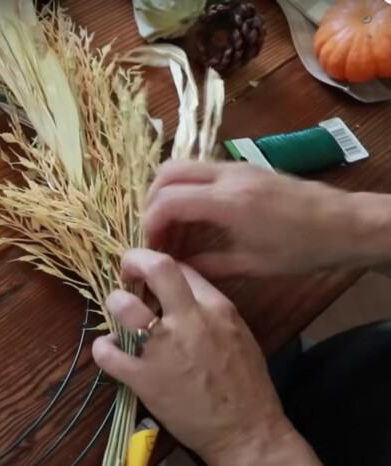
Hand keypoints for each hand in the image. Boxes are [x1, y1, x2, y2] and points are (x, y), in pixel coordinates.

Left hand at [92, 249, 292, 465]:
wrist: (246, 431)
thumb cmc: (246, 386)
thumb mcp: (238, 335)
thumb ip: (211, 312)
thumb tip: (181, 295)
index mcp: (217, 308)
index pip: (181, 267)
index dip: (160, 266)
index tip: (150, 275)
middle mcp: (189, 321)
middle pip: (156, 268)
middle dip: (133, 261)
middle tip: (125, 271)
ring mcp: (164, 349)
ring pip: (123, 306)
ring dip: (114, 304)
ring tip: (116, 314)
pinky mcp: (144, 378)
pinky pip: (107, 353)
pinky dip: (102, 349)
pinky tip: (109, 350)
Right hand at [144, 160, 372, 276]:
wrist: (347, 224)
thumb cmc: (302, 249)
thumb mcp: (251, 265)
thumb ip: (207, 264)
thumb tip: (175, 267)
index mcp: (228, 201)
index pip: (167, 201)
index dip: (150, 224)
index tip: (150, 247)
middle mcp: (227, 175)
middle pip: (166, 173)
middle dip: (151, 202)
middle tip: (156, 233)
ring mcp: (236, 167)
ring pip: (181, 167)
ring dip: (168, 194)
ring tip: (174, 228)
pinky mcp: (244, 168)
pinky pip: (201, 171)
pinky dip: (187, 190)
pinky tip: (196, 219)